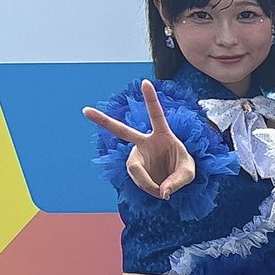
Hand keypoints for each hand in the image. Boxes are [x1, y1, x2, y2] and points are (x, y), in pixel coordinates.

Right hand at [85, 80, 193, 199]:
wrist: (177, 179)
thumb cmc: (184, 168)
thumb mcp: (190, 173)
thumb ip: (178, 181)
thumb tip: (161, 192)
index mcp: (163, 135)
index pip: (156, 115)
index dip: (151, 99)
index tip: (145, 82)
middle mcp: (145, 142)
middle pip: (122, 131)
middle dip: (103, 121)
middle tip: (85, 110)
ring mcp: (137, 155)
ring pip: (135, 170)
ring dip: (148, 183)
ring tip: (162, 193)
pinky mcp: (135, 168)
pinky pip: (139, 181)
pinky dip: (149, 189)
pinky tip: (158, 192)